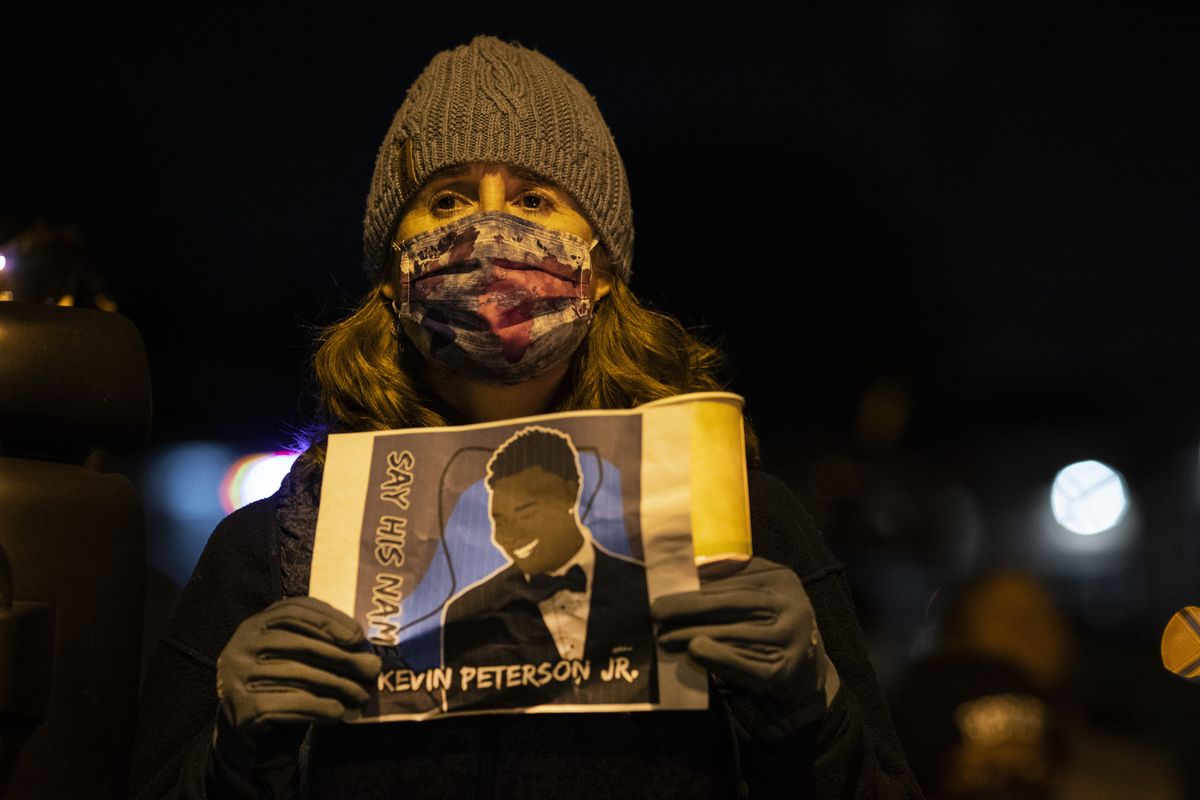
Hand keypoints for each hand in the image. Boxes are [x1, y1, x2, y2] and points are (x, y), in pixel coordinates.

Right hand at [212, 595, 380, 785]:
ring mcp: (237, 675)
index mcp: (256, 623)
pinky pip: (290, 703)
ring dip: (337, 686)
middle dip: (341, 658)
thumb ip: (323, 645)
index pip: (294, 611)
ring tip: (361, 696)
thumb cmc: (281, 682)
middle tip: (371, 670)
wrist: (245, 723)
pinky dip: (319, 708)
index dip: (328, 620)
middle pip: (300, 644)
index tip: (358, 636)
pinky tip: (338, 712)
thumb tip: (368, 657)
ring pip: (298, 675)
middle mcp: (242, 644)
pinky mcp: (242, 706)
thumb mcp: (295, 654)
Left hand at [651, 557, 839, 734]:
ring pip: (734, 632)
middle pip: (732, 603)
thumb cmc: (766, 632)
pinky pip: (744, 662)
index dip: (697, 581)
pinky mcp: (785, 669)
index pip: (734, 575)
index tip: (665, 584)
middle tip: (655, 612)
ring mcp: (792, 638)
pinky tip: (693, 652)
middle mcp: (792, 605)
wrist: (804, 682)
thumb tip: (683, 572)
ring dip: (693, 634)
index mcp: (782, 579)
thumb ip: (729, 583)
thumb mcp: (758, 600)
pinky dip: (716, 657)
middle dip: (689, 606)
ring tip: (664, 637)